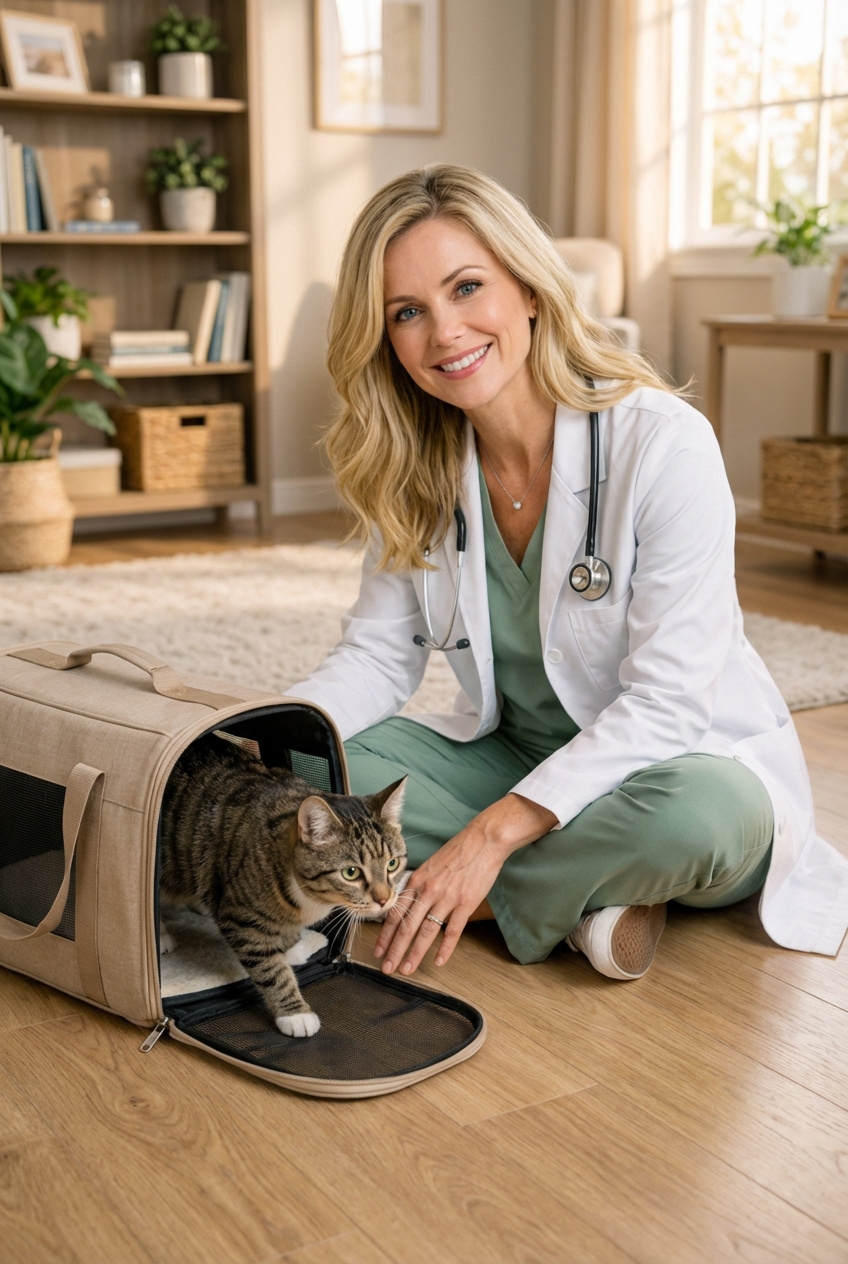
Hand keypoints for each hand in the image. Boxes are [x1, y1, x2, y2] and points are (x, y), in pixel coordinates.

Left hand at [374, 793, 556, 975]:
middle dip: (394, 950)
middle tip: (387, 968)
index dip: (385, 935)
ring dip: (415, 953)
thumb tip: (408, 906)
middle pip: (406, 926)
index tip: (378, 951)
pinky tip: (439, 961)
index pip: (395, 913)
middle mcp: (428, 891)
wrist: (483, 840)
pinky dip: (445, 948)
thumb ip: (419, 886)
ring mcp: (447, 898)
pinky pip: (452, 930)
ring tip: (407, 969)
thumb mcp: (430, 865)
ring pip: (426, 931)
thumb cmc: (458, 851)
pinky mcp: (466, 903)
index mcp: (417, 881)